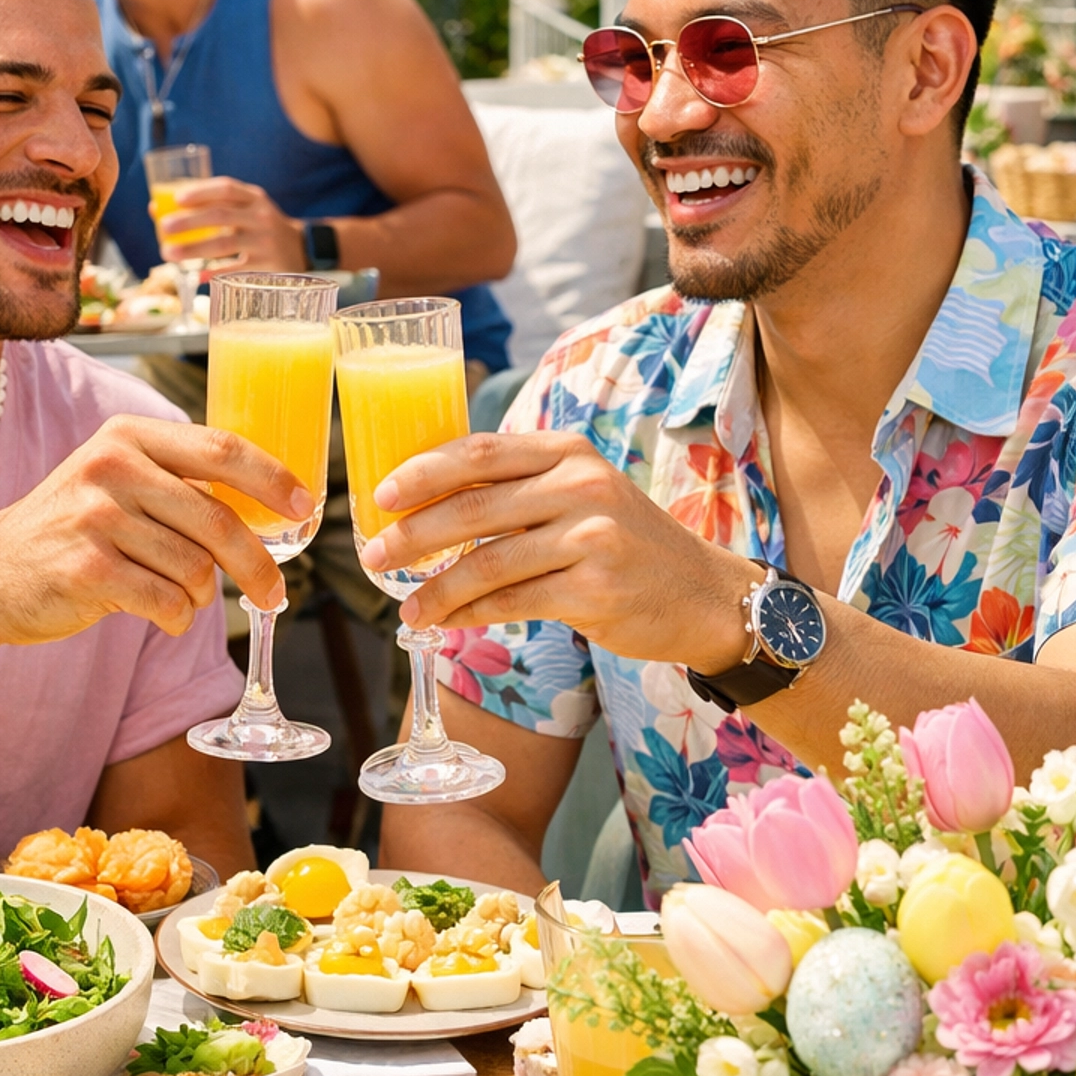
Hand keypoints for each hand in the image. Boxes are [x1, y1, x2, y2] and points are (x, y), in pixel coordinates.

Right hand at [0, 414, 312, 641]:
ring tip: (181, 598)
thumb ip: (177, 481)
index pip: (222, 449)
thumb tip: (268, 504)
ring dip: (201, 596)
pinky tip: (161, 617)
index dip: (273, 479)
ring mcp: (96, 517)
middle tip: (277, 592)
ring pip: (195, 568)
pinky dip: (176, 619)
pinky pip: (167, 602)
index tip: (306, 505)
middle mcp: (112, 466)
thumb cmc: (68, 531)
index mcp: (129, 435)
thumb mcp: (115, 480)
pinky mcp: (86, 569)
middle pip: (218, 518)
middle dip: (257, 564)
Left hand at [156, 178, 307, 271]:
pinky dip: (215, 273)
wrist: (302, 249)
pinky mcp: (269, 266)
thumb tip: (156, 208)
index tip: (176, 199)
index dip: (200, 192)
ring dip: (194, 250)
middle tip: (164, 229)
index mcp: (254, 197)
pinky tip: (197, 276)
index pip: (226, 188)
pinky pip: (237, 271)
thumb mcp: (245, 209)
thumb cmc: (259, 226)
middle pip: (221, 216)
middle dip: (189, 222)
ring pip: (225, 245)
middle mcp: (261, 216)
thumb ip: (209, 206)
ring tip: (169, 254)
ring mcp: (266, 242)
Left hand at [358, 431, 758, 670]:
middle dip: (413, 534)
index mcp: (569, 451)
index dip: (423, 472)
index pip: (480, 452)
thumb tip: (428, 501)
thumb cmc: (627, 543)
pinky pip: (513, 603)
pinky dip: (470, 616)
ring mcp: (592, 537)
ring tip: (406, 609)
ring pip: (488, 563)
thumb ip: (522, 487)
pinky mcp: (595, 590)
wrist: (704, 595)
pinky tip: (446, 624)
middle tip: (371, 554)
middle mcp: (581, 485)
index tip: (380, 495)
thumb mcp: (582, 493)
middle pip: (474, 506)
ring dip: (436, 589)